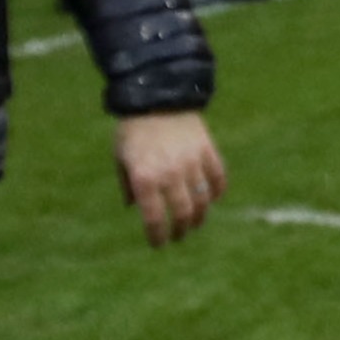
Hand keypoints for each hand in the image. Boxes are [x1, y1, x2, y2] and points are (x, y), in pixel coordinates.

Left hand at [115, 110, 227, 247]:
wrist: (157, 95)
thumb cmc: (133, 129)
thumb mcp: (121, 157)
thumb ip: (127, 184)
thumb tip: (134, 206)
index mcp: (144, 178)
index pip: (154, 218)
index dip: (157, 236)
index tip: (159, 244)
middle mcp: (170, 174)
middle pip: (182, 213)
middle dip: (180, 230)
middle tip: (178, 236)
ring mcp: (191, 162)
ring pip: (202, 200)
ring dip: (199, 216)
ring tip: (194, 223)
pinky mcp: (207, 150)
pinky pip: (218, 177)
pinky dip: (217, 191)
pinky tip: (213, 198)